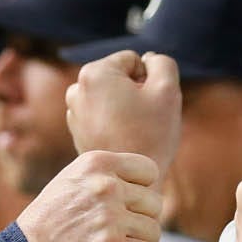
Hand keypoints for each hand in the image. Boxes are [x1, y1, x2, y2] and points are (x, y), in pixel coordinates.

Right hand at [16, 150, 163, 241]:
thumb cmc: (55, 218)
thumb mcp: (76, 179)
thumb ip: (110, 174)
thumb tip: (150, 181)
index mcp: (97, 163)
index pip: (149, 172)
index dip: (140, 191)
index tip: (122, 204)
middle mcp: (105, 186)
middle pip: (154, 204)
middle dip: (139, 220)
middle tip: (112, 230)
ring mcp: (109, 217)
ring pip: (154, 231)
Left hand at [66, 51, 182, 170]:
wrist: (130, 181)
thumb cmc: (150, 135)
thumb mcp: (167, 90)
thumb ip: (162, 63)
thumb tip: (148, 60)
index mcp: (95, 73)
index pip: (132, 60)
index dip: (149, 79)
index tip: (150, 103)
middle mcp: (77, 89)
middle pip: (118, 78)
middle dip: (135, 92)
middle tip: (144, 119)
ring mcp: (74, 111)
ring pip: (111, 97)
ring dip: (124, 107)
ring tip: (134, 130)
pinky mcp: (77, 130)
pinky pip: (102, 115)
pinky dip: (114, 123)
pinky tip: (124, 140)